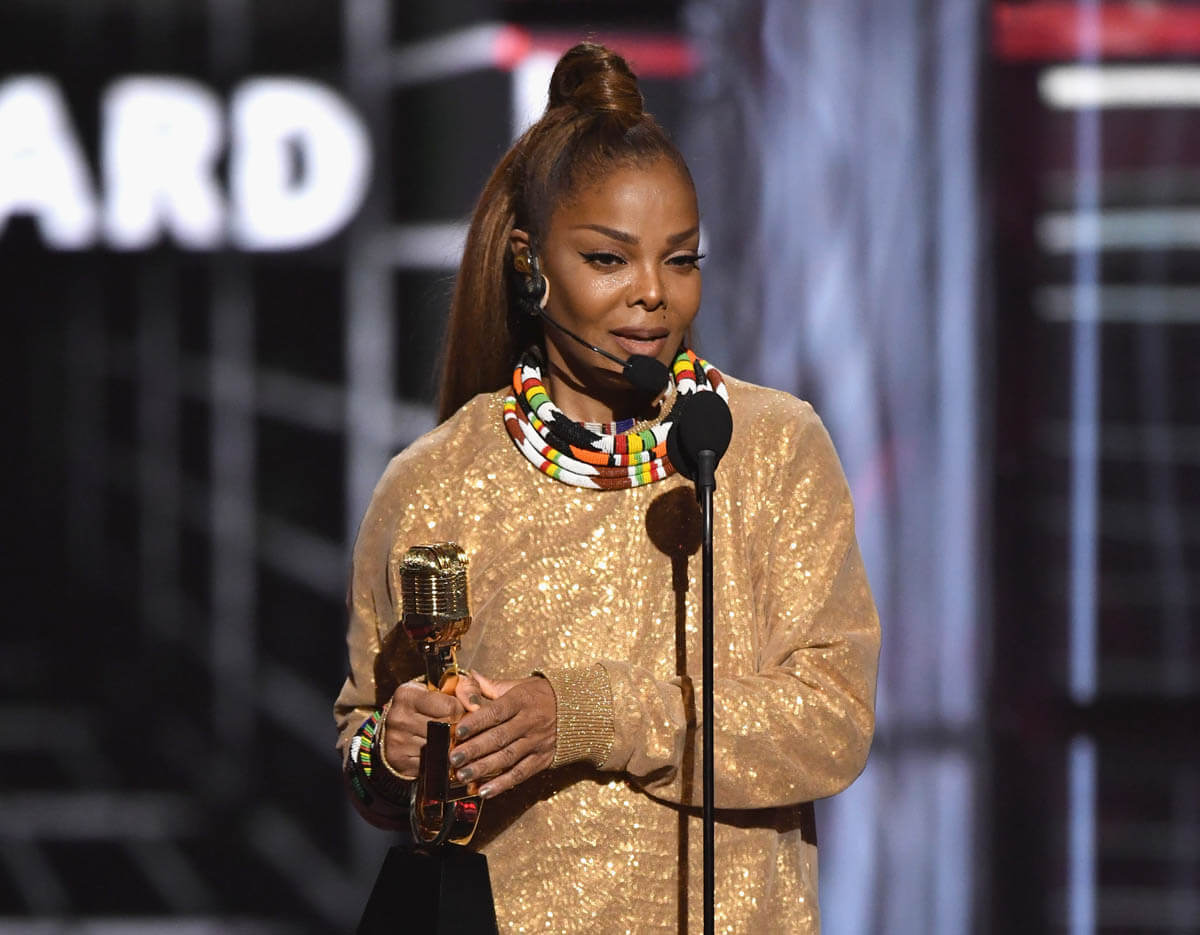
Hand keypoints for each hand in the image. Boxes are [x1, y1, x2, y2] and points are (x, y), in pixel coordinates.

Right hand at [382, 680, 465, 778]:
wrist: (401, 724)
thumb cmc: (428, 702)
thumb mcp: (446, 686)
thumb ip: (466, 687)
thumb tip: (475, 706)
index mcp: (407, 694)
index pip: (450, 707)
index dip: (460, 710)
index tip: (458, 709)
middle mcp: (398, 717)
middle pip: (445, 729)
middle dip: (456, 728)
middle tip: (455, 725)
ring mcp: (396, 741)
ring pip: (440, 748)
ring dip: (450, 745)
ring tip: (447, 736)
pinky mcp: (399, 762)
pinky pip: (431, 763)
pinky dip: (439, 759)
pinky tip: (437, 750)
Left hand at [447, 672, 556, 798]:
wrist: (581, 710)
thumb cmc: (544, 696)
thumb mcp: (520, 685)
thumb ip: (491, 686)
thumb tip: (467, 680)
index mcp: (522, 700)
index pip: (496, 711)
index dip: (477, 721)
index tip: (458, 730)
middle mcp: (530, 722)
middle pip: (499, 737)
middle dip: (474, 749)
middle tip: (453, 758)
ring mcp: (537, 742)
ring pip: (508, 758)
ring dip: (484, 769)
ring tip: (462, 776)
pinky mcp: (543, 760)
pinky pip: (521, 773)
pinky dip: (502, 784)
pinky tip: (484, 791)